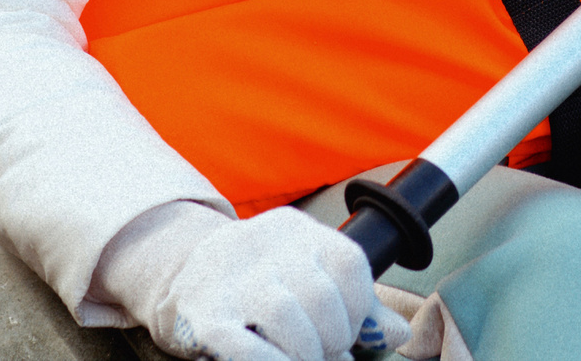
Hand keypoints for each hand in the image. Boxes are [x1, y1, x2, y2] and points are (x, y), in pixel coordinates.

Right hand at [158, 207, 411, 360]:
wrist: (180, 277)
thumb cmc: (257, 282)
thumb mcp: (306, 276)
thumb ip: (354, 303)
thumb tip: (400, 333)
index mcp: (296, 232)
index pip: (348, 264)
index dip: (358, 307)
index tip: (347, 333)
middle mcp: (264, 246)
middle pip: (320, 294)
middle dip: (332, 338)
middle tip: (324, 353)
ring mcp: (232, 281)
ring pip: (285, 315)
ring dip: (304, 353)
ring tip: (302, 360)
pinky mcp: (205, 317)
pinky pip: (246, 346)